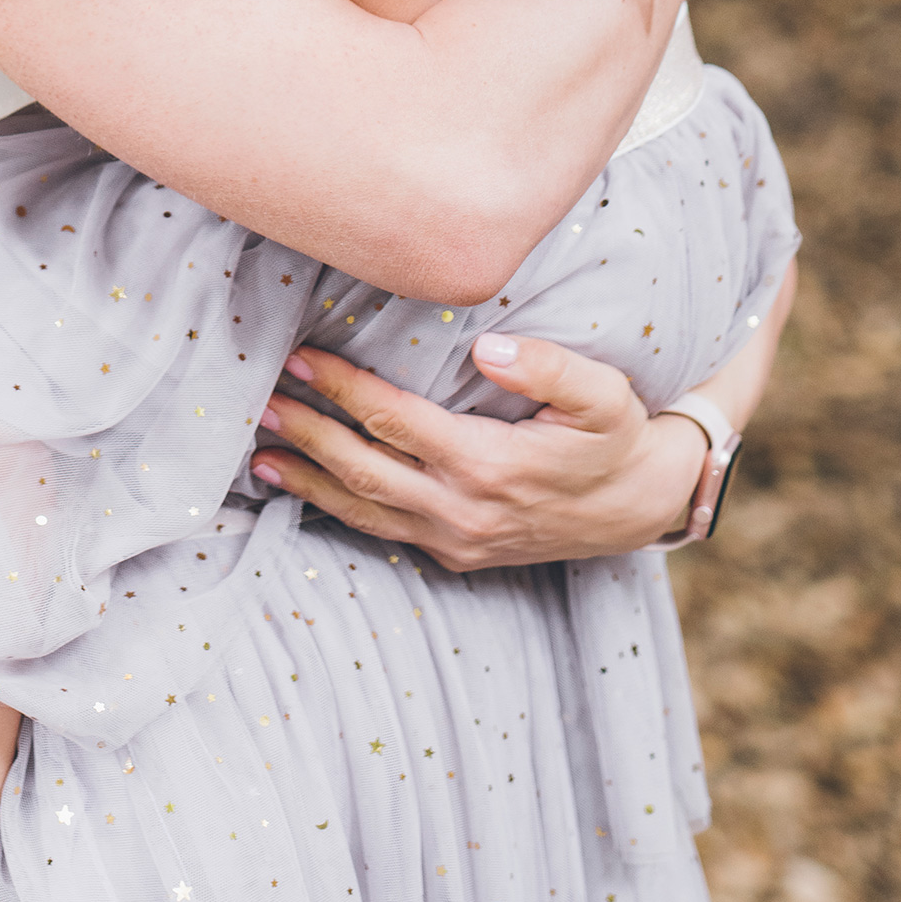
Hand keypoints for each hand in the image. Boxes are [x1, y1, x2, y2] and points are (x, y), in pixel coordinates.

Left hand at [250, 331, 708, 569]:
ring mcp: (456, 540)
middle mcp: (462, 510)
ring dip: (308, 482)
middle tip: (260, 401)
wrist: (641, 508)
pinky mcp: (456, 556)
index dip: (343, 389)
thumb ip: (550, 367)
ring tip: (259, 455)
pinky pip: (383, 533)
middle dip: (307, 433)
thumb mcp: (603, 397)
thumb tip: (488, 345)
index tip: (300, 358)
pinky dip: (337, 512)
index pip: (395, 421)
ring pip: (363, 512)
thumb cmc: (617, 439)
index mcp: (488, 465)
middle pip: (363, 469)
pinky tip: (305, 491)